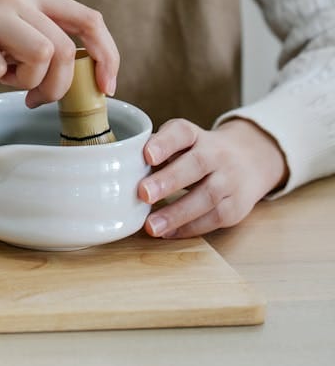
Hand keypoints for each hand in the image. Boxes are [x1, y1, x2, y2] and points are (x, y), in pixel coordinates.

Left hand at [140, 118, 288, 238]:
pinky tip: (167, 233)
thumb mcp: (180, 143)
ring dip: (177, 213)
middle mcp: (216, 154)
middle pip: (195, 164)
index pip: (181, 133)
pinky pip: (214, 218)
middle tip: (143, 193)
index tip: (147, 155)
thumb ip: (153, 151)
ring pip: (207, 196)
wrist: (250, 159)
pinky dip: (189, 227)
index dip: (165, 143)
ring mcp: (230, 180)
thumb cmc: (198, 152)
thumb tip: (116, 166)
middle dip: (169, 180)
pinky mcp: (237, 205)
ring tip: (151, 226)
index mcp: (195, 136)